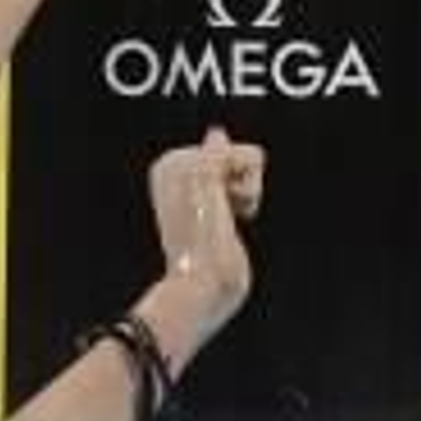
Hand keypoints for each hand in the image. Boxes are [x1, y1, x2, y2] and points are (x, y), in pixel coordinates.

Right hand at [139, 127, 266, 363]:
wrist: (197, 289)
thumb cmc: (204, 266)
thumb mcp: (210, 212)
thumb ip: (214, 170)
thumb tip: (216, 132)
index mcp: (166, 173)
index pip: (224, 160)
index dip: (229, 193)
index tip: (208, 221)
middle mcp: (170, 162)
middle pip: (238, 154)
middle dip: (240, 189)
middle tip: (216, 224)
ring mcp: (184, 162)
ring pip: (247, 155)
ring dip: (247, 192)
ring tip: (222, 221)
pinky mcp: (203, 168)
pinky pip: (254, 156)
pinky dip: (252, 190)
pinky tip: (230, 216)